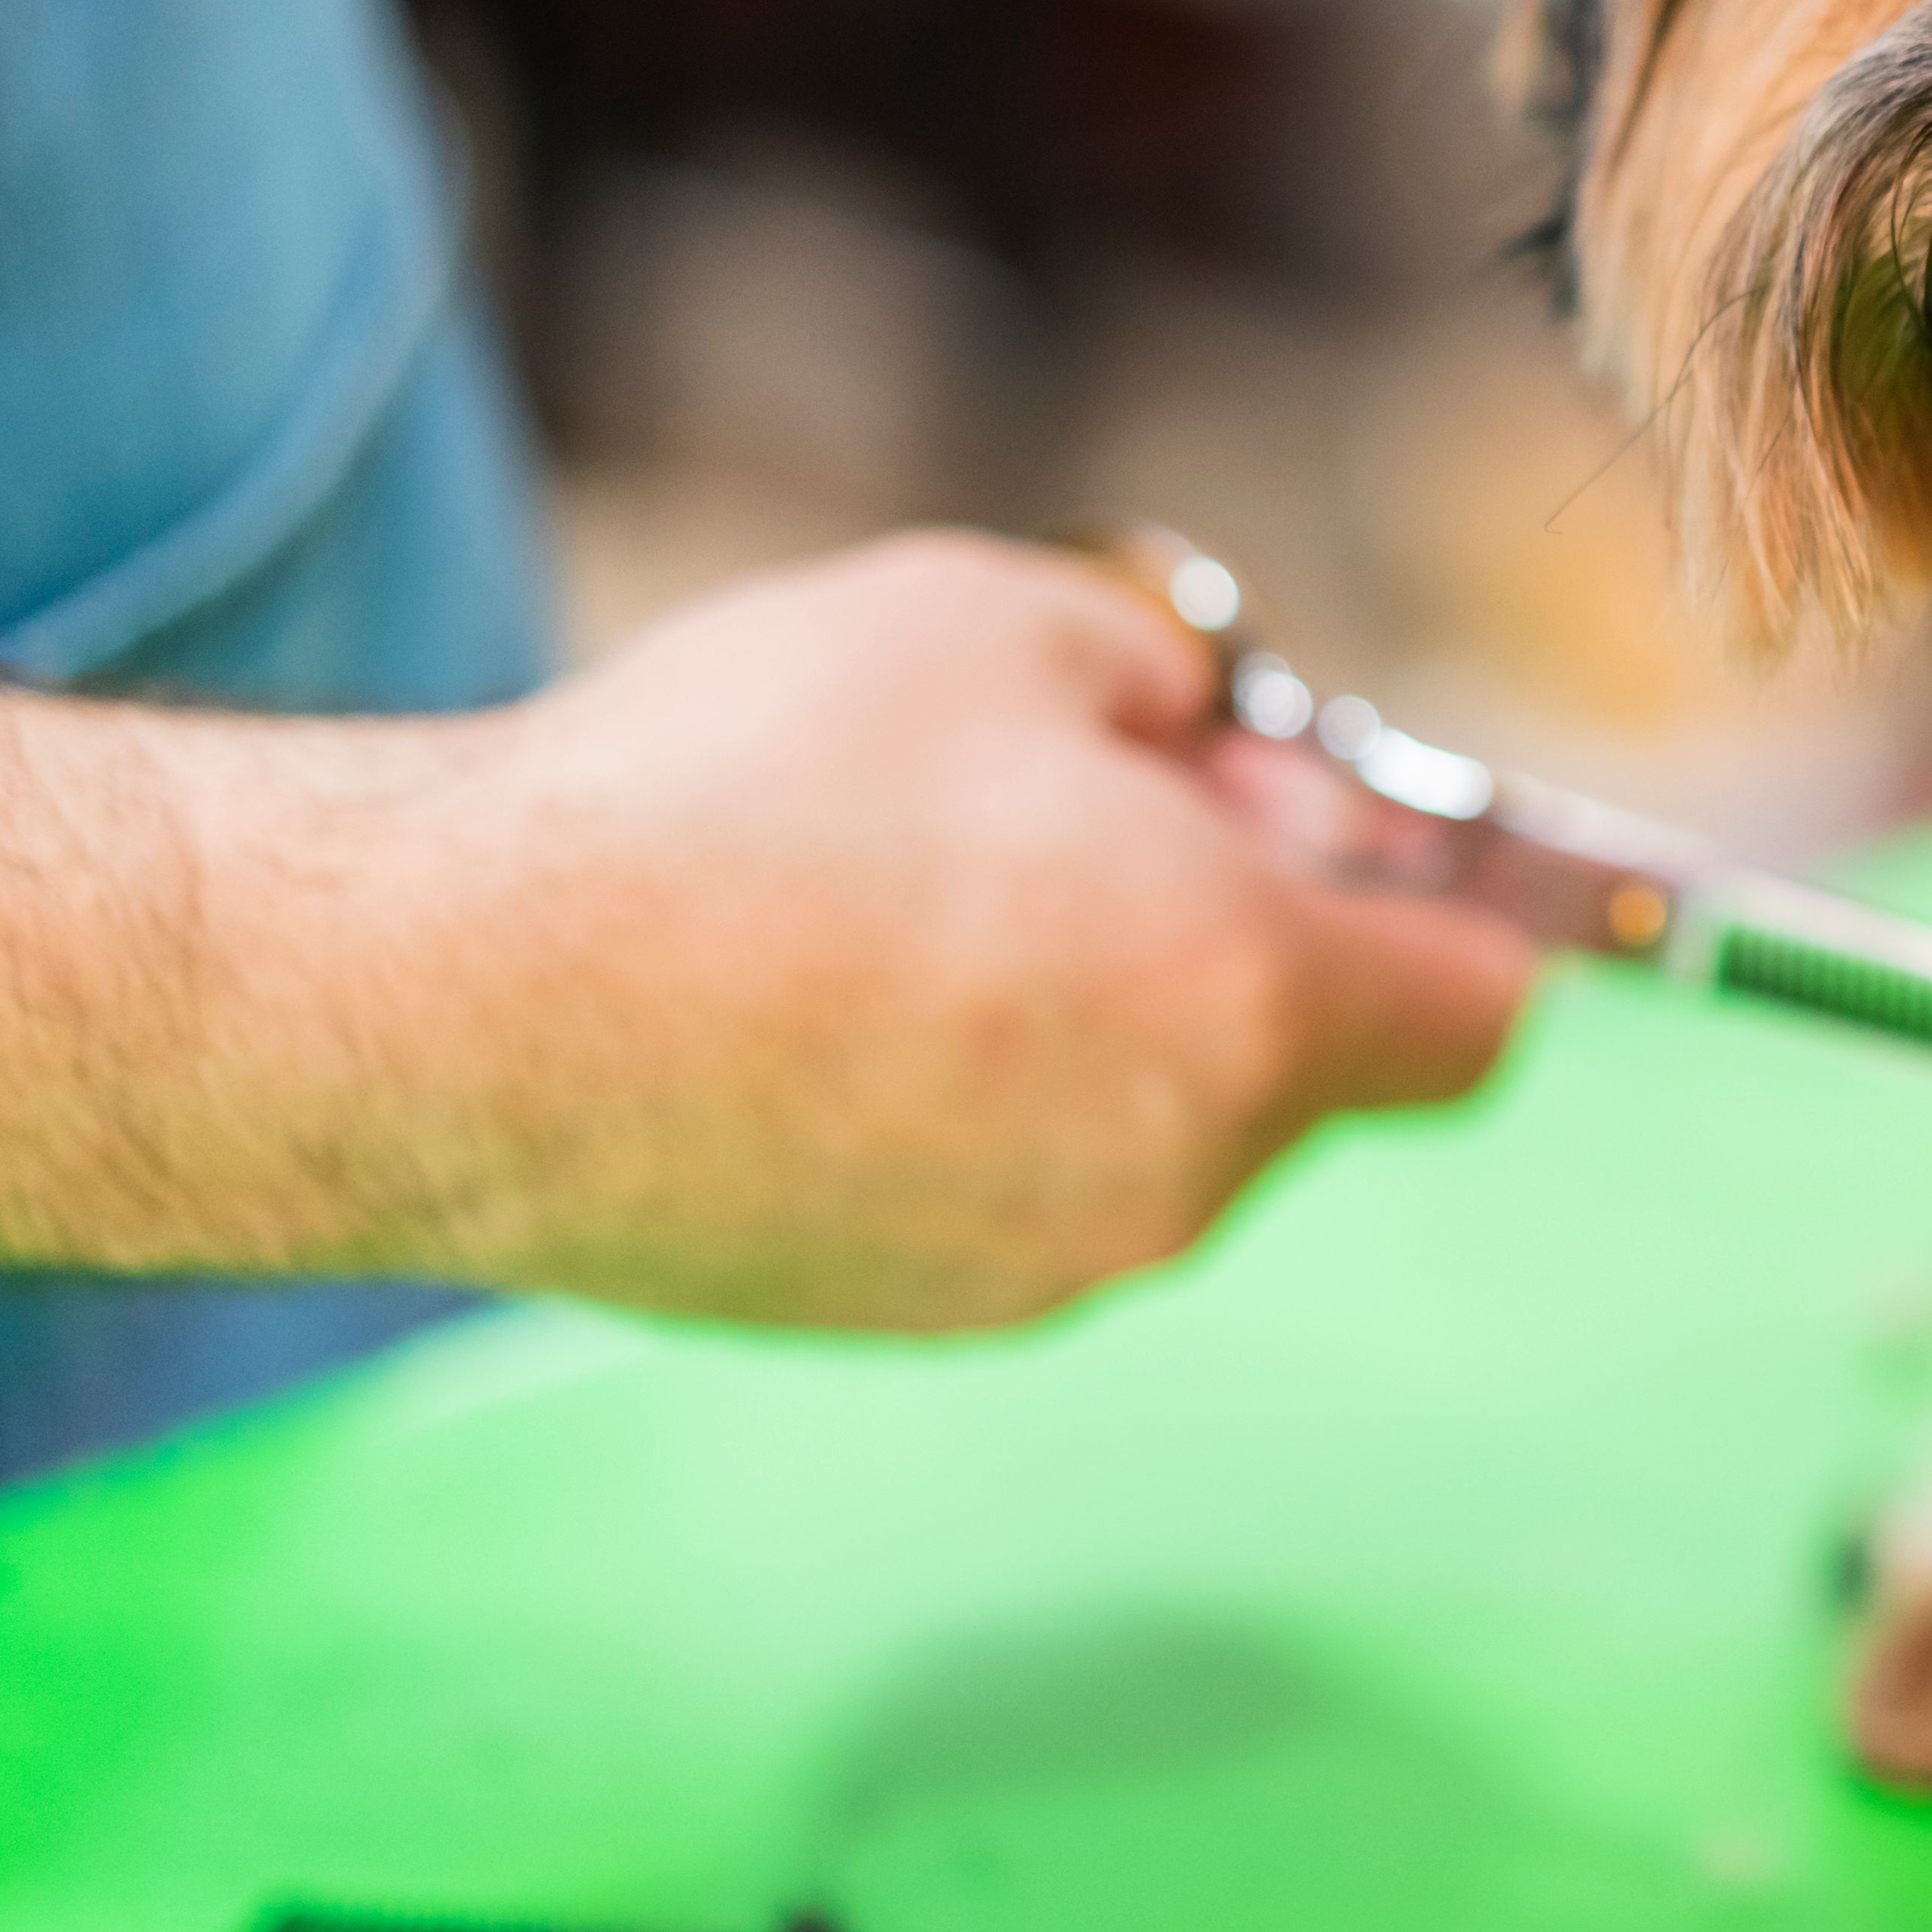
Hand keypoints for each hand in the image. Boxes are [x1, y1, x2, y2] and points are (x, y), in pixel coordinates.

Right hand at [292, 534, 1535, 1332]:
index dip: (1432, 900)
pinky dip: (971, 1091)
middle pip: (1304, 1055)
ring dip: (1096, 1005)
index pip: (1478, 1011)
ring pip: (1151, 1119)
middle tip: (1072, 796)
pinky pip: (1012, 1181)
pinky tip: (819, 986)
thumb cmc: (738, 790)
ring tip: (908, 878)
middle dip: (1238, 922)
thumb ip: (1171, 682)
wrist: (453, 1004)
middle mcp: (1173, 1175)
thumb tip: (1207, 747)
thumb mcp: (1004, 620)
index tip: (1320, 820)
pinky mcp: (898, 1310)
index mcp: (1246, 1008)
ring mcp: (1035, 1267)